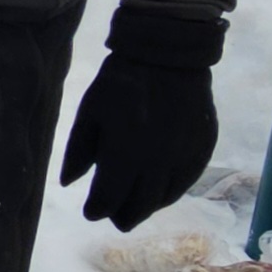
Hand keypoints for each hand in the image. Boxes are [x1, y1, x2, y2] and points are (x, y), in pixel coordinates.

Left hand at [60, 5, 223, 227]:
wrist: (168, 54)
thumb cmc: (120, 82)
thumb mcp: (90, 112)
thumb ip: (78, 151)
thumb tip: (68, 184)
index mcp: (124, 154)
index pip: (108, 200)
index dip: (96, 210)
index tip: (89, 211)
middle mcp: (156, 163)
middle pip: (138, 208)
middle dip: (121, 216)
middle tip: (112, 217)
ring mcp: (183, 158)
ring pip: (163, 199)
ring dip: (146, 207)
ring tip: (133, 205)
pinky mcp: (202, 150)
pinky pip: (185, 183)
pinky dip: (168, 192)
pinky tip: (157, 190)